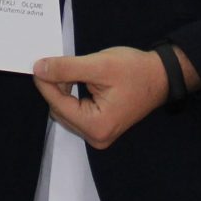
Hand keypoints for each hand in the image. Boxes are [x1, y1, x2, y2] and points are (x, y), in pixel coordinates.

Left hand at [33, 46, 179, 149]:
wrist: (162, 76)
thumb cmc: (135, 70)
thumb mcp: (99, 65)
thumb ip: (66, 68)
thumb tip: (38, 69)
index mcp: (96, 126)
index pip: (58, 104)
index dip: (45, 82)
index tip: (37, 63)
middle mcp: (96, 137)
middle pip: (60, 110)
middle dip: (55, 87)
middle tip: (57, 63)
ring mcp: (99, 135)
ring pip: (66, 112)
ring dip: (64, 91)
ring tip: (72, 71)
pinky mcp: (101, 128)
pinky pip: (76, 113)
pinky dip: (72, 96)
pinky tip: (78, 80)